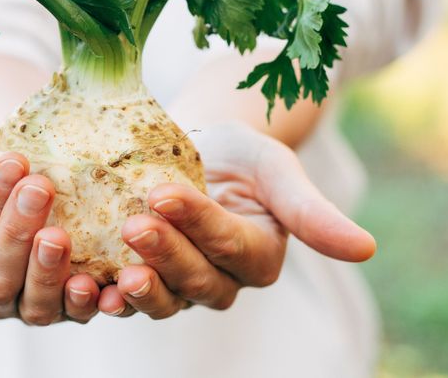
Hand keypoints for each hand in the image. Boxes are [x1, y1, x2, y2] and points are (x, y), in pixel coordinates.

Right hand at [0, 144, 100, 324]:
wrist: (46, 162)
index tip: (7, 161)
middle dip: (16, 232)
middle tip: (39, 186)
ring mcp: (34, 305)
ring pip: (35, 305)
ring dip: (48, 272)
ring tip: (61, 234)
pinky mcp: (76, 306)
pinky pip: (82, 313)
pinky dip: (90, 301)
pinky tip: (99, 281)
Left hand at [95, 121, 375, 318]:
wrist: (194, 148)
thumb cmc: (242, 152)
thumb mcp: (276, 169)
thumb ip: (312, 211)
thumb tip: (368, 249)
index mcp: (259, 256)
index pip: (230, 245)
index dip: (200, 224)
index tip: (166, 193)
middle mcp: (221, 280)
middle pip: (196, 281)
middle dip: (164, 256)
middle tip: (131, 225)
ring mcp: (178, 287)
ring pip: (161, 300)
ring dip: (134, 288)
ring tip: (105, 270)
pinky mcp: (139, 282)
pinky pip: (123, 299)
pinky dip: (102, 296)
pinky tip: (79, 282)